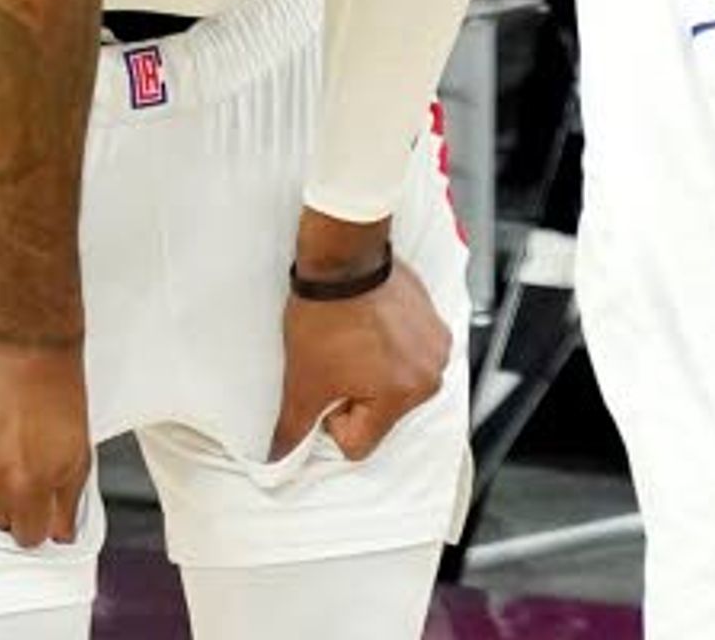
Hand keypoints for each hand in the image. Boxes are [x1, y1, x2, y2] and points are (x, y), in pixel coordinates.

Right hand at [0, 336, 91, 548]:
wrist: (24, 342)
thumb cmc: (54, 392)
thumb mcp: (76, 453)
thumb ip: (66, 503)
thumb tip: (59, 537)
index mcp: (26, 488)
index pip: (25, 537)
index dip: (32, 518)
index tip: (32, 499)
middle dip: (5, 499)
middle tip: (13, 461)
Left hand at [273, 259, 450, 462]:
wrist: (342, 257)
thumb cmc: (327, 312)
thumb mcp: (301, 380)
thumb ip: (293, 428)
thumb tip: (280, 457)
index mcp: (402, 396)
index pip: (360, 443)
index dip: (333, 418)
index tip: (328, 383)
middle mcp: (428, 375)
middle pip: (381, 414)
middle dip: (356, 393)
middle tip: (340, 358)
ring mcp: (435, 346)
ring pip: (395, 385)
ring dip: (375, 371)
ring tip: (355, 339)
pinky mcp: (434, 323)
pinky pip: (409, 355)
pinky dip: (390, 348)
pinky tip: (370, 326)